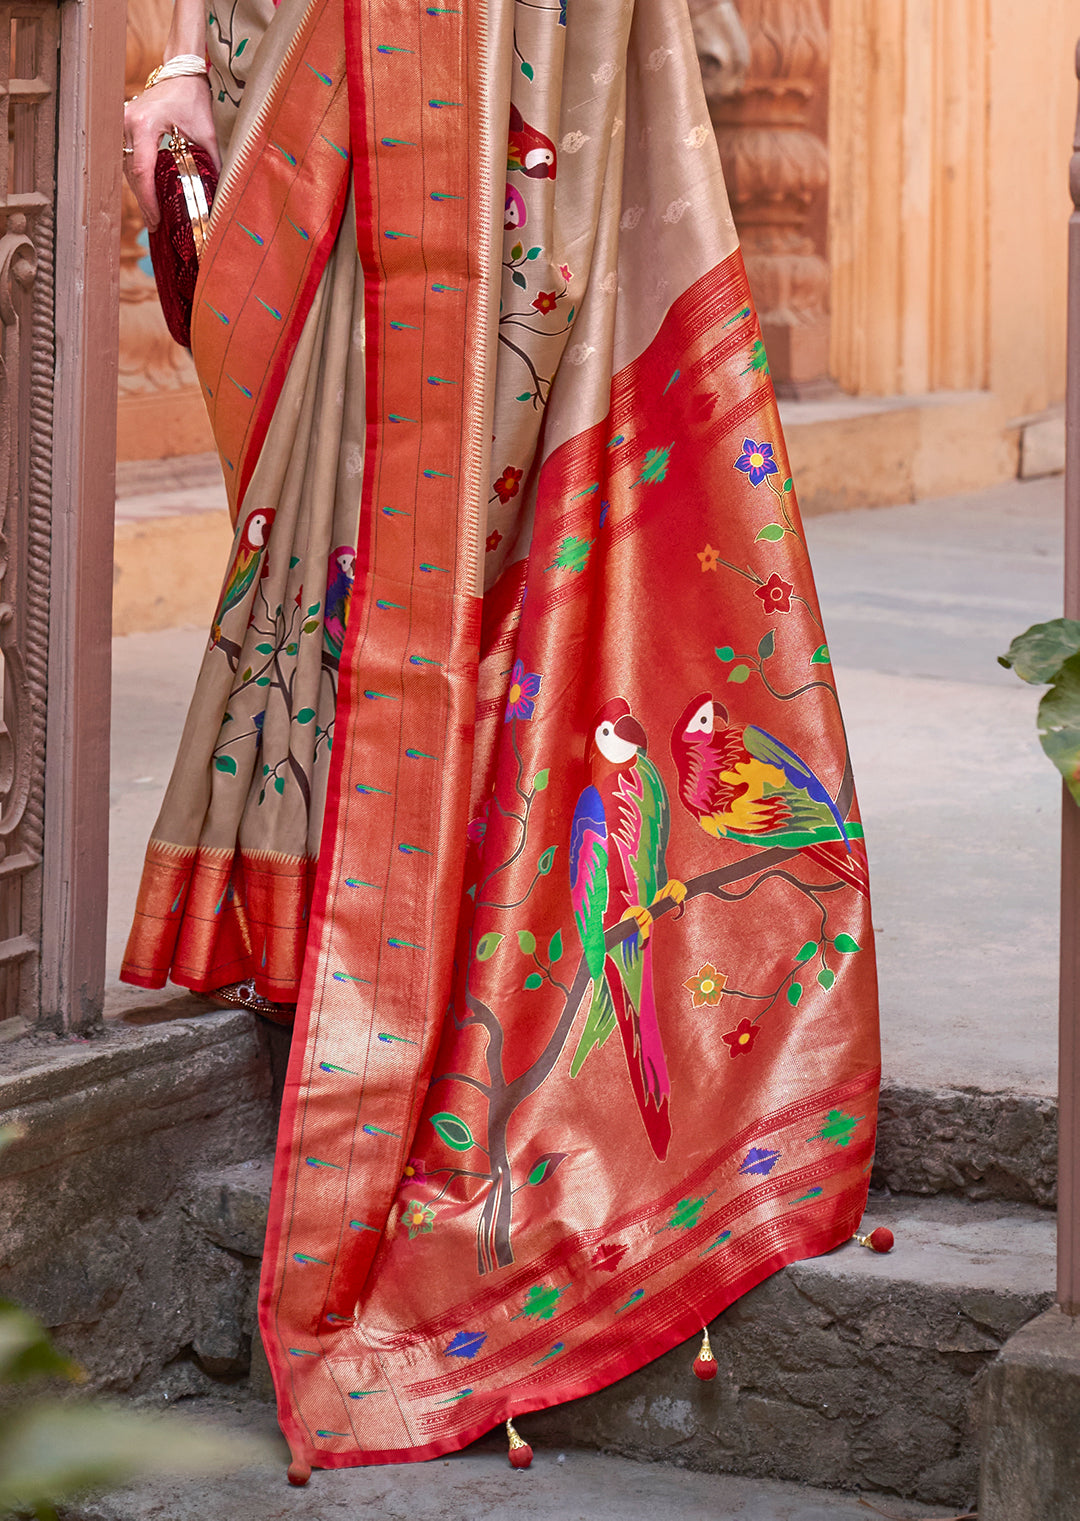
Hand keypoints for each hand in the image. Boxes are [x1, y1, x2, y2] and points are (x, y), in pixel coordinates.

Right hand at [123, 74, 220, 230]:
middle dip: (144, 201)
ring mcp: (121, 123)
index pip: (142, 171)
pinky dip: (139, 178)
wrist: (180, 71)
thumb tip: (220, 196)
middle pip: (131, 173)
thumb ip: (212, 164)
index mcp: (144, 125)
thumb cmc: (193, 97)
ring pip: (127, 168)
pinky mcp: (123, 126)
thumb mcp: (206, 132)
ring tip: (153, 215)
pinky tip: (149, 194)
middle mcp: (126, 123)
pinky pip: (128, 158)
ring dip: (140, 191)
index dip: (148, 200)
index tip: (156, 221)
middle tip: (155, 226)